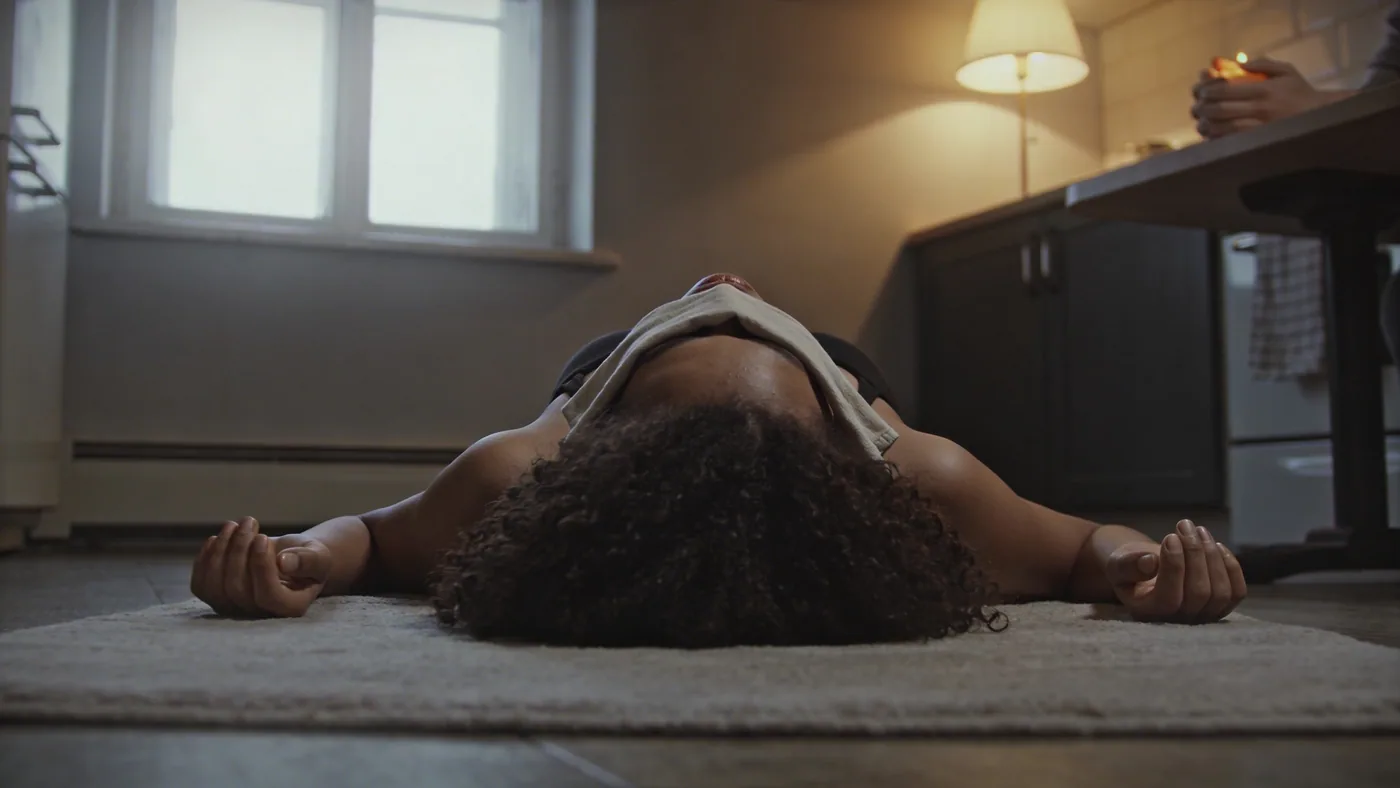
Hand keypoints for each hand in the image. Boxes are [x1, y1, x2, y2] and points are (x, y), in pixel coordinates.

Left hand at [190, 517, 331, 616]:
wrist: (290, 559)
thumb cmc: (307, 558)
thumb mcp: (318, 555)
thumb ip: (308, 560)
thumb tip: (284, 562)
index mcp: (289, 608)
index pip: (267, 595)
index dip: (260, 566)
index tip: (262, 537)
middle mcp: (260, 615)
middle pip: (237, 588)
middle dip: (239, 549)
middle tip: (249, 521)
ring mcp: (235, 609)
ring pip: (215, 587)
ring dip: (220, 550)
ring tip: (233, 525)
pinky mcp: (217, 599)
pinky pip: (201, 585)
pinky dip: (205, 558)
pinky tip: (218, 538)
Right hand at [1103, 520, 1246, 623]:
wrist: (1147, 570)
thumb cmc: (1130, 566)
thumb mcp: (1117, 563)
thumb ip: (1127, 566)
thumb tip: (1150, 562)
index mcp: (1149, 613)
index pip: (1169, 598)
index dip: (1174, 566)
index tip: (1170, 536)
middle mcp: (1179, 622)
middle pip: (1199, 593)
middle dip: (1195, 554)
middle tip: (1184, 525)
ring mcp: (1203, 616)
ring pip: (1221, 592)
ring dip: (1212, 555)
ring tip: (1198, 530)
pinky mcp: (1221, 607)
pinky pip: (1236, 592)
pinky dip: (1230, 566)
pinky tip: (1216, 545)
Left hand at [1190, 58, 1338, 138]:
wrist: (1319, 115)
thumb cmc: (1298, 91)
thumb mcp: (1285, 70)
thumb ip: (1262, 64)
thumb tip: (1237, 63)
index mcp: (1264, 89)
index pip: (1226, 89)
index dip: (1207, 90)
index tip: (1199, 90)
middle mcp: (1261, 108)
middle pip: (1220, 109)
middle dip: (1202, 108)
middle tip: (1195, 108)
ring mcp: (1260, 127)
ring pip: (1223, 128)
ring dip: (1206, 125)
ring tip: (1200, 122)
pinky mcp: (1259, 141)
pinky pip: (1232, 142)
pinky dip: (1217, 139)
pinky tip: (1211, 135)